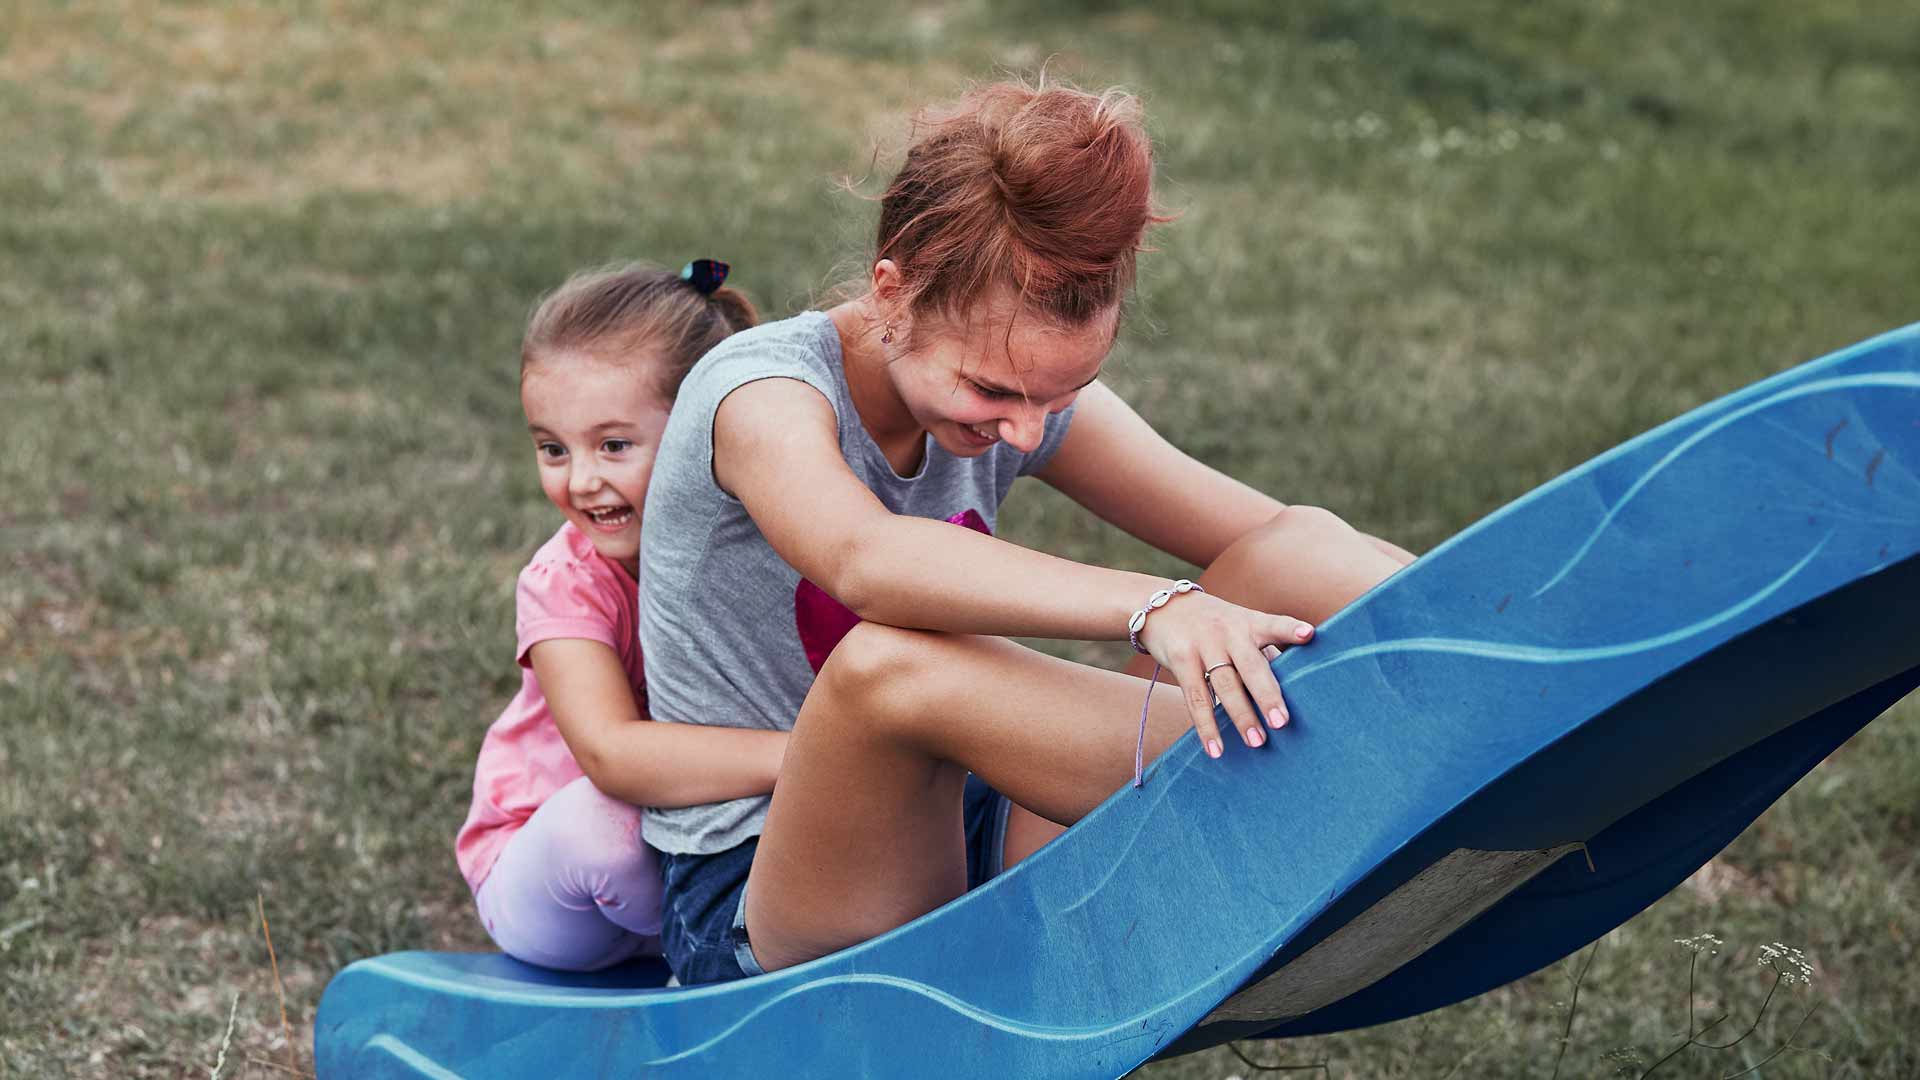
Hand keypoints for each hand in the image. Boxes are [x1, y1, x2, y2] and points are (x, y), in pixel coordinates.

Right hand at [1138, 590, 1313, 758]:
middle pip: (1251, 665)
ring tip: (1256, 742)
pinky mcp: (1181, 659)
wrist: (1162, 606)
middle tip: (1282, 722)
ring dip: (1241, 716)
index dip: (1290, 630)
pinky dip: (1206, 726)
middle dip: (1267, 694)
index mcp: (1250, 623)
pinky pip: (1195, 698)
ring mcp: (1203, 645)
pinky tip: (1216, 749)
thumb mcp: (1239, 627)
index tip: (1308, 634)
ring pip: (1225, 684)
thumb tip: (1296, 690)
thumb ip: (1263, 653)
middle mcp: (1229, 632)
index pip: (1274, 624)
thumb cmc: (1214, 625)